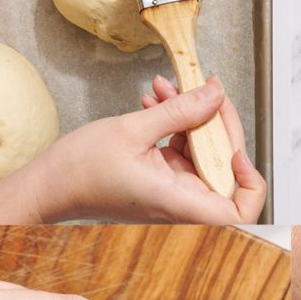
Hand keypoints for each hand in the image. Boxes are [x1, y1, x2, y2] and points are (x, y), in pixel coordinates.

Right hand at [0, 77, 266, 226]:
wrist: (50, 184)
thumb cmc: (80, 171)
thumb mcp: (133, 129)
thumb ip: (180, 111)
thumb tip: (214, 95)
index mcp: (181, 202)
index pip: (242, 210)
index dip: (250, 179)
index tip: (236, 147)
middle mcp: (182, 202)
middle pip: (226, 169)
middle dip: (219, 126)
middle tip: (207, 92)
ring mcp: (173, 191)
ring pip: (204, 155)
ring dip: (193, 118)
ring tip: (171, 89)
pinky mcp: (161, 179)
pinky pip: (182, 151)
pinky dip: (175, 125)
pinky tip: (158, 101)